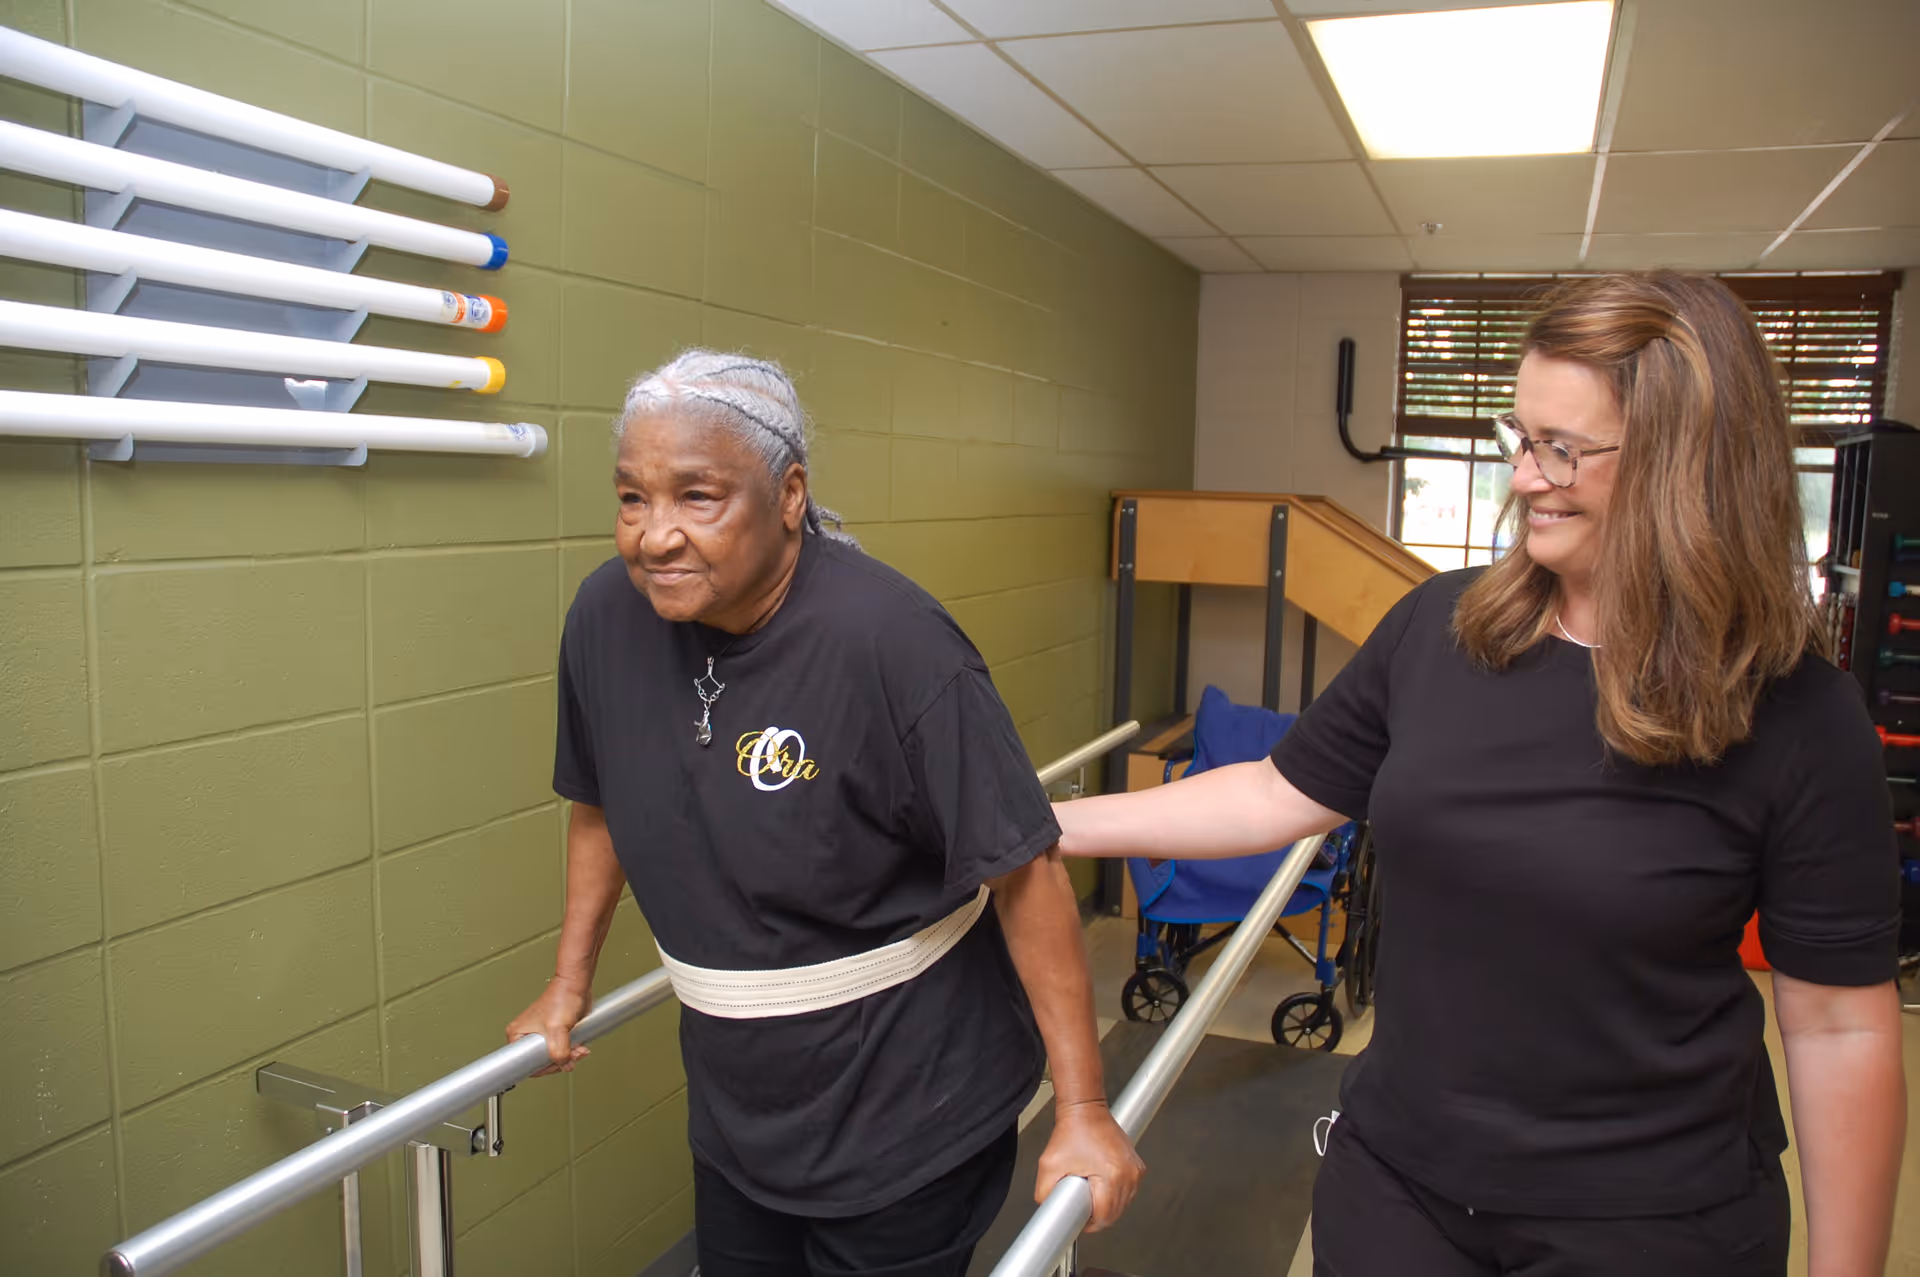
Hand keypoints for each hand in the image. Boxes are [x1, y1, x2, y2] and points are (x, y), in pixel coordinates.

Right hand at [505, 977, 593, 1076]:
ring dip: (569, 1056)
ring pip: (553, 1057)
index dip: (543, 1067)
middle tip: (571, 1055)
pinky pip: (561, 1050)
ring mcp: (542, 1035)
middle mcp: (527, 1035)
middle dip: (560, 1061)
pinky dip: (571, 1051)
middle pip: (541, 1061)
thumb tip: (564, 1065)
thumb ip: (559, 1052)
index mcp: (517, 1034)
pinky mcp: (555, 1034)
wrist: (576, 986)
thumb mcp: (557, 1030)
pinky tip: (578, 1046)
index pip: (525, 1063)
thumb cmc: (562, 998)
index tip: (556, 1064)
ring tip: (577, 1049)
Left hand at [1034, 1100, 1144, 1231]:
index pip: (1104, 1217)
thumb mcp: (1048, 1166)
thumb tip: (1050, 1211)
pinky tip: (1103, 1185)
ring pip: (1124, 1205)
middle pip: (1115, 1214)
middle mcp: (1128, 1174)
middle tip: (1081, 1202)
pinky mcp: (1137, 1166)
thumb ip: (1044, 1194)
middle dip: (1097, 1214)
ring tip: (1092, 1191)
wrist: (1085, 1110)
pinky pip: (1128, 1192)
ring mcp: (1135, 1170)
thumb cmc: (1072, 1131)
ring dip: (1108, 1205)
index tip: (1079, 1217)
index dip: (1088, 1222)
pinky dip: (1116, 1194)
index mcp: (1111, 1176)